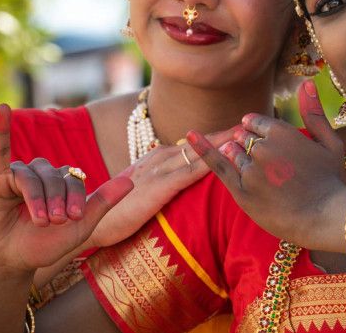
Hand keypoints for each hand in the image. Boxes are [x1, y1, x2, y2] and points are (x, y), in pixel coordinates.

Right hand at [0, 105, 133, 275]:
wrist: (12, 261)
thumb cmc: (46, 244)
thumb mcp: (81, 226)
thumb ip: (104, 202)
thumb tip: (132, 181)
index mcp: (65, 182)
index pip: (75, 180)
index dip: (75, 199)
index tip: (73, 220)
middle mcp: (44, 174)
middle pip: (55, 177)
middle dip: (57, 200)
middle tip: (54, 223)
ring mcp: (21, 175)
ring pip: (33, 177)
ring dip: (38, 199)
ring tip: (40, 220)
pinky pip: (0, 151)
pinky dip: (2, 130)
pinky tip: (3, 109)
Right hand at [84, 128, 235, 247]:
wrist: (90, 220)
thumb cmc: (118, 210)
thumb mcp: (145, 189)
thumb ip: (164, 182)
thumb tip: (184, 180)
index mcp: (158, 158)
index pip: (194, 145)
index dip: (219, 137)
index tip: (243, 131)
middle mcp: (160, 158)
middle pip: (201, 142)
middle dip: (227, 134)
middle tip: (255, 124)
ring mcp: (159, 170)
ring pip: (198, 152)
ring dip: (223, 141)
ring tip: (247, 133)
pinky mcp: (158, 187)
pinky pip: (189, 172)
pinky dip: (210, 161)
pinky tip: (227, 155)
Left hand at [187, 81, 345, 248]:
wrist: (323, 217)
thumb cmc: (331, 180)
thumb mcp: (329, 142)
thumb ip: (314, 112)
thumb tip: (306, 82)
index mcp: (283, 132)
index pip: (255, 122)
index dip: (260, 132)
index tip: (271, 146)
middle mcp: (263, 147)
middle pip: (243, 136)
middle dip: (250, 145)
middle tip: (273, 167)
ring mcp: (250, 169)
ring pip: (233, 152)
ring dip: (240, 156)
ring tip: (262, 175)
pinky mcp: (241, 190)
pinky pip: (217, 165)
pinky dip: (202, 149)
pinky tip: (189, 135)